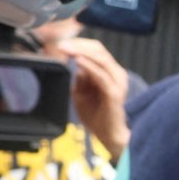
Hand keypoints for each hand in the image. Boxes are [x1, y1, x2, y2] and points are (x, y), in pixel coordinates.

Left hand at [58, 37, 130, 151]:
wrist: (108, 135)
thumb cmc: (97, 115)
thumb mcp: (81, 93)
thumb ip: (80, 78)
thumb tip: (77, 65)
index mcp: (109, 71)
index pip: (95, 49)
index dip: (78, 44)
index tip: (61, 44)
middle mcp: (116, 73)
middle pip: (98, 50)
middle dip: (78, 45)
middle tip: (60, 45)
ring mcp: (117, 82)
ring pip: (101, 58)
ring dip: (82, 51)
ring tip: (66, 49)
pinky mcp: (114, 93)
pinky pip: (101, 75)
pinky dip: (89, 66)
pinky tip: (78, 61)